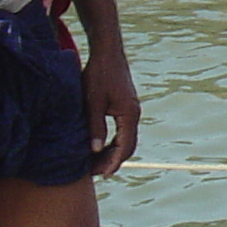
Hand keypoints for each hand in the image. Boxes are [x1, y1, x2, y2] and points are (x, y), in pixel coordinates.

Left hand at [84, 43, 141, 176]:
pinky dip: (113, 140)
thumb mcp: (92, 102)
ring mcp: (132, 109)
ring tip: (96, 162)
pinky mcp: (126, 105)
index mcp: (129, 115)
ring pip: (126, 138)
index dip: (113, 162)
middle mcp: (134, 114)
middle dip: (114, 160)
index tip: (102, 175)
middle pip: (128, 145)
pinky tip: (100, 144)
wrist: (107, 52)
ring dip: (113, 151)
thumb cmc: (98, 74)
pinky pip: (123, 129)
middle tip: (96, 172)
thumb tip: (95, 150)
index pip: (125, 147)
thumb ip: (95, 126)